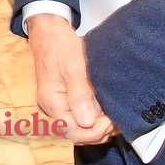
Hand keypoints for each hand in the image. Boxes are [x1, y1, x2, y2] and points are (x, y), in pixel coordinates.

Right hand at [28, 14, 116, 143]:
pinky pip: (77, 116)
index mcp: (51, 102)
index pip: (73, 132)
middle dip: (98, 131)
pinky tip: (104, 110)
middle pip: (76, 134)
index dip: (94, 132)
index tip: (111, 120)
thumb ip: (80, 94)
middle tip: (117, 120)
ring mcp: (56, 105)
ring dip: (96, 126)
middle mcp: (51, 108)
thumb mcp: (73, 66)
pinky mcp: (62, 100)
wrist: (48, 30)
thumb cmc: (59, 44)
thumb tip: (87, 122)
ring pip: (78, 127)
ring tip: (114, 116)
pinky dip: (92, 117)